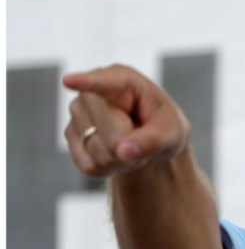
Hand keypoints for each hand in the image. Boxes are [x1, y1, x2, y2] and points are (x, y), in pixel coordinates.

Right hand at [63, 64, 189, 176]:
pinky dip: (109, 168)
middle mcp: (92, 93)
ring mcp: (77, 114)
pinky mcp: (71, 137)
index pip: (102, 82)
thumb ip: (153, 140)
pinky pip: (90, 166)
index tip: (69, 81)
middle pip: (110, 134)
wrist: (151, 140)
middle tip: (143, 138)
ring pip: (99, 153)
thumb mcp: (172, 132)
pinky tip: (117, 154)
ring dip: (122, 160)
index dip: (86, 82)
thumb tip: (123, 152)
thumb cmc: (164, 127)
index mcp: (123, 80)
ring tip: (131, 144)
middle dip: (130, 146)